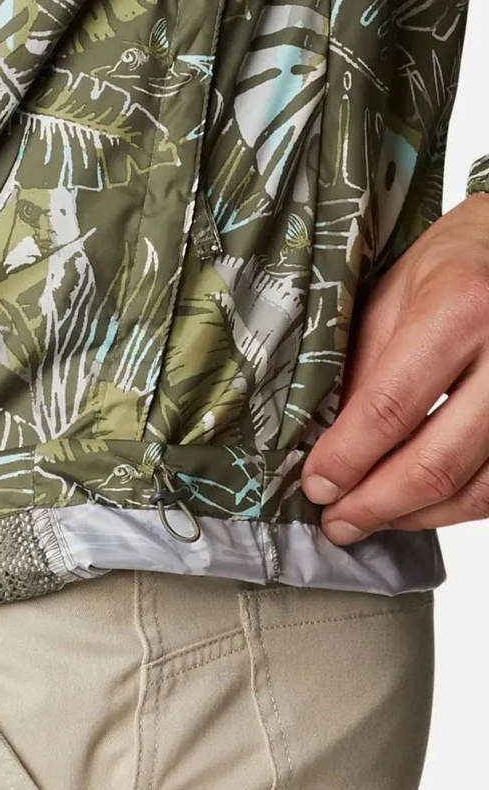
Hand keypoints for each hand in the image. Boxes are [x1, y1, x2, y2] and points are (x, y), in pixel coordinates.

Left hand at [302, 192, 488, 544]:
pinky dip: (456, 507)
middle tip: (337, 522)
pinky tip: (418, 507)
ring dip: (416, 516)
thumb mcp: (389, 300)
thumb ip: (361, 371)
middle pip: (438, 460)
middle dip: (376, 503)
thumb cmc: (452, 267)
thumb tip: (325, 446)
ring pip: (478, 487)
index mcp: (459, 309)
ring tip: (369, 521)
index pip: (390, 407)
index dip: (347, 458)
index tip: (316, 486)